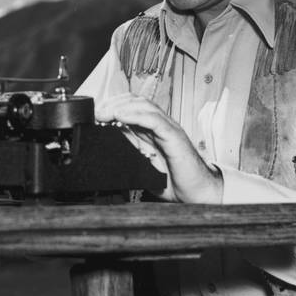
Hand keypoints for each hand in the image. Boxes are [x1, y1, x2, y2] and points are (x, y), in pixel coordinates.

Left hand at [95, 93, 222, 203]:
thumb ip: (133, 147)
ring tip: (105, 113)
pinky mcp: (175, 137)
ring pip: (144, 106)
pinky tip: (120, 116)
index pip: (133, 107)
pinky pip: (154, 120)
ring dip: (121, 106)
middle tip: (97, 112)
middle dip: (114, 102)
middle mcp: (162, 126)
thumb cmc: (176, 182)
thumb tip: (113, 136)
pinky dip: (135, 115)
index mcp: (154, 131)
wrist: (198, 194)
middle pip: (137, 102)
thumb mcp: (145, 163)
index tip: (97, 114)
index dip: (114, 105)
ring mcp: (169, 129)